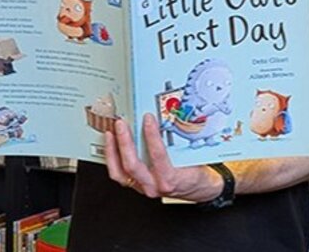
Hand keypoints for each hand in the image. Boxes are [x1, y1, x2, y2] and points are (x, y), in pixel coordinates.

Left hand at [104, 114, 221, 201]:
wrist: (198, 189)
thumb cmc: (195, 173)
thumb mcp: (193, 156)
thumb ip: (179, 142)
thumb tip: (167, 119)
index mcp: (170, 180)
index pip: (157, 156)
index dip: (151, 136)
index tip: (148, 119)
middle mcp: (154, 186)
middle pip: (132, 165)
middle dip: (124, 142)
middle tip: (121, 124)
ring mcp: (143, 187)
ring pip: (120, 172)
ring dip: (113, 151)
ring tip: (110, 133)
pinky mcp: (136, 186)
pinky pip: (119, 174)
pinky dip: (112, 159)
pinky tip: (110, 146)